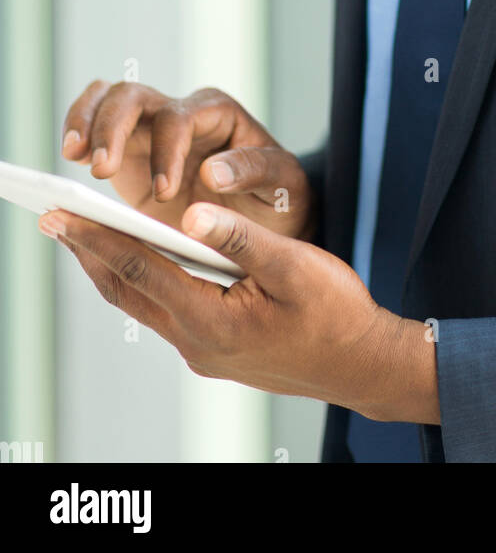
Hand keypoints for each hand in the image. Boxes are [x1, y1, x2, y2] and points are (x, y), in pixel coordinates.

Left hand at [37, 204, 439, 423]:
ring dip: (110, 267)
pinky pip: (162, 310)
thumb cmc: (337, 313)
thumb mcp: (295, 266)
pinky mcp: (213, 348)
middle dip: (88, 252)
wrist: (362, 364)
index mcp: (212, 322)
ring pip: (140, 303)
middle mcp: (197, 343)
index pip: (139, 272)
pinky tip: (140, 256)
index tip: (60, 214)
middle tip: (53, 217)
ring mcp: (203, 351)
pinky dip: (141, 279)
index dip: (96, 239)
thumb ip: (240, 237)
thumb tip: (188, 211)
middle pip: (126, 292)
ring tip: (83, 232)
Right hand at [61, 81, 316, 240]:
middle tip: (103, 170)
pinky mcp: (128, 154)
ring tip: (75, 156)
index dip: (167, 150)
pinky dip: (79, 131)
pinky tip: (71, 158)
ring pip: (109, 99)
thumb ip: (254, 171)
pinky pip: (95, 125)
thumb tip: (211, 173)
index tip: (163, 192)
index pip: (181, 118)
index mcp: (218, 113)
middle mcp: (180, 113)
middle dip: (114, 128)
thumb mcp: (284, 184)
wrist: (267, 217)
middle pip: (135, 97)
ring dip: (87, 121)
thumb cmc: (278, 196)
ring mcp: (150, 130)